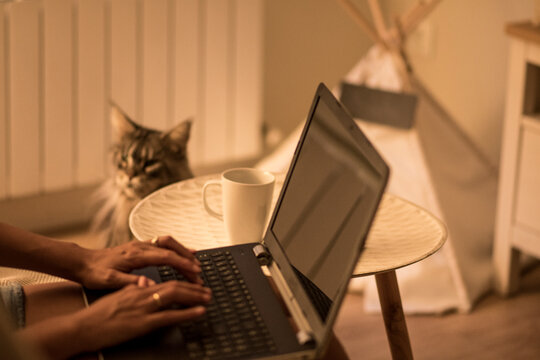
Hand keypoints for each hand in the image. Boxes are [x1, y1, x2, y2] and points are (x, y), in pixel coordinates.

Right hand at [19, 281, 210, 358]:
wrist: (82, 327)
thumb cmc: (98, 314)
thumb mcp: (117, 296)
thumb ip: (133, 289)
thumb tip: (145, 283)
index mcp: (137, 288)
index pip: (165, 280)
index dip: (182, 280)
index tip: (194, 283)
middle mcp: (142, 294)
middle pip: (174, 285)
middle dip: (193, 287)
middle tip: (207, 290)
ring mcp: (143, 308)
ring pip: (175, 296)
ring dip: (195, 296)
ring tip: (208, 297)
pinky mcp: (142, 323)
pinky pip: (170, 315)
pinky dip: (187, 312)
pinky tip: (199, 311)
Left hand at [78, 235, 201, 288]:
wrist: (82, 262)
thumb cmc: (94, 272)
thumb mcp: (109, 281)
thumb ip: (129, 282)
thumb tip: (147, 283)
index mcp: (135, 255)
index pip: (166, 256)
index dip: (182, 263)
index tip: (195, 271)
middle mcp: (140, 246)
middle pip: (171, 246)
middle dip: (187, 257)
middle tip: (198, 271)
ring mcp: (140, 245)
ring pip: (168, 242)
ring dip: (183, 251)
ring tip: (195, 262)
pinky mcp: (139, 246)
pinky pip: (162, 243)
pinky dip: (175, 249)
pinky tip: (180, 255)